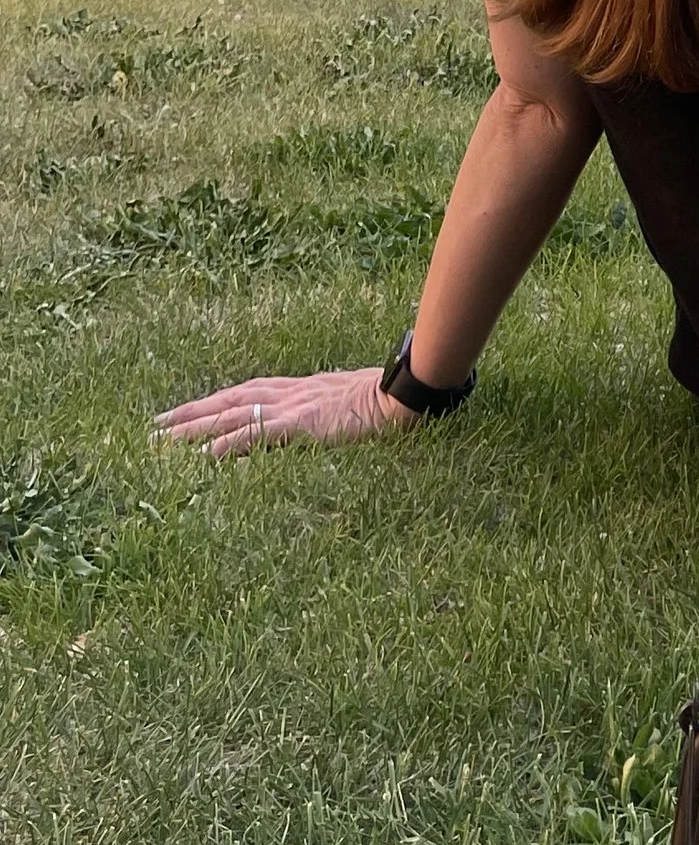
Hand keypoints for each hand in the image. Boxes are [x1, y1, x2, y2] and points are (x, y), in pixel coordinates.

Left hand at [152, 366, 410, 457]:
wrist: (400, 394)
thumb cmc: (380, 399)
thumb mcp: (341, 402)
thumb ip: (318, 411)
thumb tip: (308, 422)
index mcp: (295, 389)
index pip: (242, 394)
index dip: (210, 403)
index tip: (181, 414)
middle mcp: (286, 393)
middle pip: (226, 401)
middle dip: (188, 414)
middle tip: (151, 428)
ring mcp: (292, 406)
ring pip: (231, 414)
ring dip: (194, 428)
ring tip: (162, 442)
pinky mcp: (302, 423)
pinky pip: (258, 433)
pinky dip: (229, 442)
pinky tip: (206, 456)